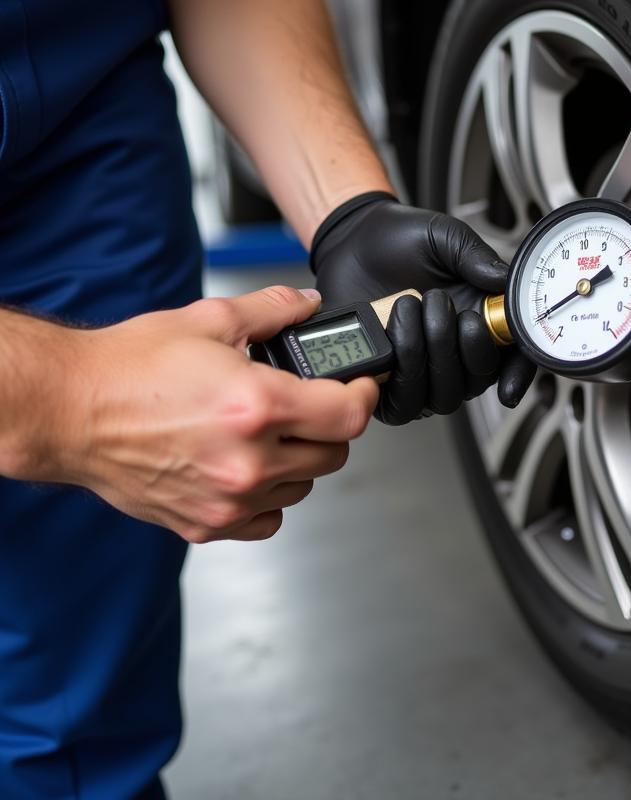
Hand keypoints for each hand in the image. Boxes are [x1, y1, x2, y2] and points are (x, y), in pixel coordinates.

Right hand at [53, 286, 377, 542]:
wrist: (68, 411)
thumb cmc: (129, 368)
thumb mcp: (209, 320)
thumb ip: (272, 310)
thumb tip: (309, 306)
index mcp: (257, 406)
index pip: (349, 415)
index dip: (364, 395)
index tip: (359, 386)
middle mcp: (248, 461)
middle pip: (334, 454)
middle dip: (330, 424)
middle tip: (309, 403)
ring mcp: (227, 500)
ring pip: (303, 487)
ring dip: (300, 460)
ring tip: (269, 432)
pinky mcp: (205, 523)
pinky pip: (267, 519)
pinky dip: (269, 496)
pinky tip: (247, 466)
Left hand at [311, 192, 535, 423]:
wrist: (350, 241)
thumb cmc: (399, 241)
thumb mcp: (445, 237)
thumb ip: (476, 257)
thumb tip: (504, 281)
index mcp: (481, 319)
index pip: (513, 360)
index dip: (518, 376)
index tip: (508, 384)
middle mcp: (455, 351)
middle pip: (477, 383)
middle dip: (459, 347)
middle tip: (439, 303)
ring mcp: (422, 370)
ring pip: (442, 398)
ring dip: (426, 355)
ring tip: (407, 310)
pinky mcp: (386, 382)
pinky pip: (402, 405)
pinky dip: (399, 371)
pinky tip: (390, 334)